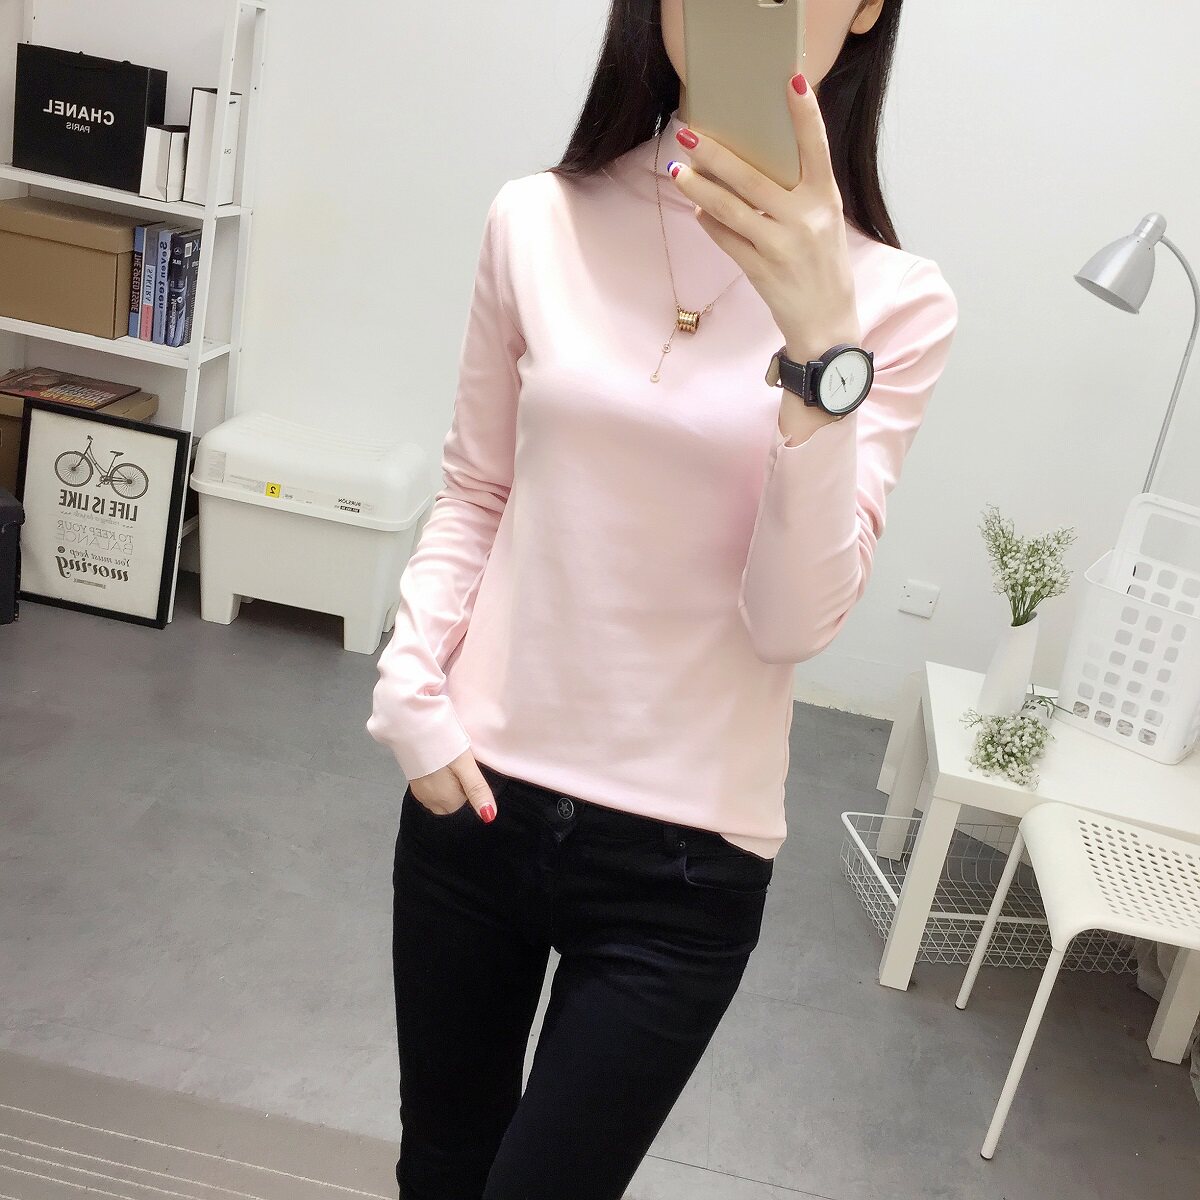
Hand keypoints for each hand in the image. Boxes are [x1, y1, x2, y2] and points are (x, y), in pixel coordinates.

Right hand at [409, 749, 497, 822]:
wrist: (411, 724)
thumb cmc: (442, 742)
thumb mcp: (465, 764)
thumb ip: (477, 790)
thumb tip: (489, 816)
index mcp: (446, 800)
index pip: (466, 804)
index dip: (469, 787)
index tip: (466, 769)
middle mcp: (431, 801)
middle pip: (454, 803)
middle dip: (459, 788)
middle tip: (458, 765)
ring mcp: (420, 793)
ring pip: (442, 796)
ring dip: (447, 784)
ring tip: (447, 761)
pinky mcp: (413, 782)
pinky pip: (431, 788)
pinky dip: (436, 780)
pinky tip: (437, 762)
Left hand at [667, 72, 860, 362]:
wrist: (828, 325)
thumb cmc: (823, 267)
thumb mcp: (824, 222)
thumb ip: (799, 193)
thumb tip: (754, 163)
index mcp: (826, 199)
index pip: (817, 147)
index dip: (806, 114)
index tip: (791, 81)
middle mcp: (806, 219)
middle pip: (753, 178)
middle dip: (716, 154)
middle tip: (688, 133)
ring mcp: (782, 246)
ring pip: (731, 210)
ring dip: (699, 189)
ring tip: (676, 171)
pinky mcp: (762, 270)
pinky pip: (727, 240)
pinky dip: (710, 225)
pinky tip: (697, 211)